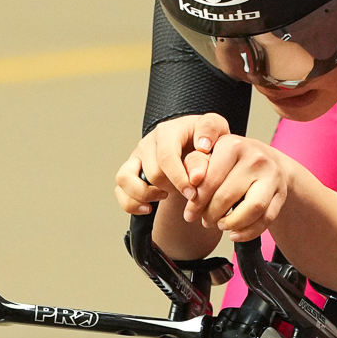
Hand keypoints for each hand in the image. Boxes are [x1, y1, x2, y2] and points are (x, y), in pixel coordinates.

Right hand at [113, 113, 231, 215]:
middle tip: (187, 193)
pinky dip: (131, 204)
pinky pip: (119, 191)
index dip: (178, 179)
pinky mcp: (129, 173)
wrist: (197, 148)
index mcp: (168, 131)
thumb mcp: (217, 129)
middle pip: (151, 173)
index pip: (166, 156)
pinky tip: (149, 208)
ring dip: (146, 195)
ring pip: (125, 179)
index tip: (192, 194)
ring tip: (164, 196)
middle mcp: (148, 143)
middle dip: (170, 189)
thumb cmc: (206, 141)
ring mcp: (136, 158)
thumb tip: (202, 145)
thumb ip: (211, 131)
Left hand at [192, 134, 291, 241]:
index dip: (197, 202)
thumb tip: (190, 184)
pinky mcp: (281, 193)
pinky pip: (266, 219)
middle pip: (228, 196)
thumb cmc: (231, 161)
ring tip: (221, 225)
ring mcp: (272, 176)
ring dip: (232, 223)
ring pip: (252, 209)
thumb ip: (195, 166)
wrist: (267, 160)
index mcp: (233, 146)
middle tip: (205, 221)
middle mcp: (255, 158)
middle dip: (211, 214)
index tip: (189, 215)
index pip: (210, 180)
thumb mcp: (210, 155)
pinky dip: (248, 232)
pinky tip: (235, 234)